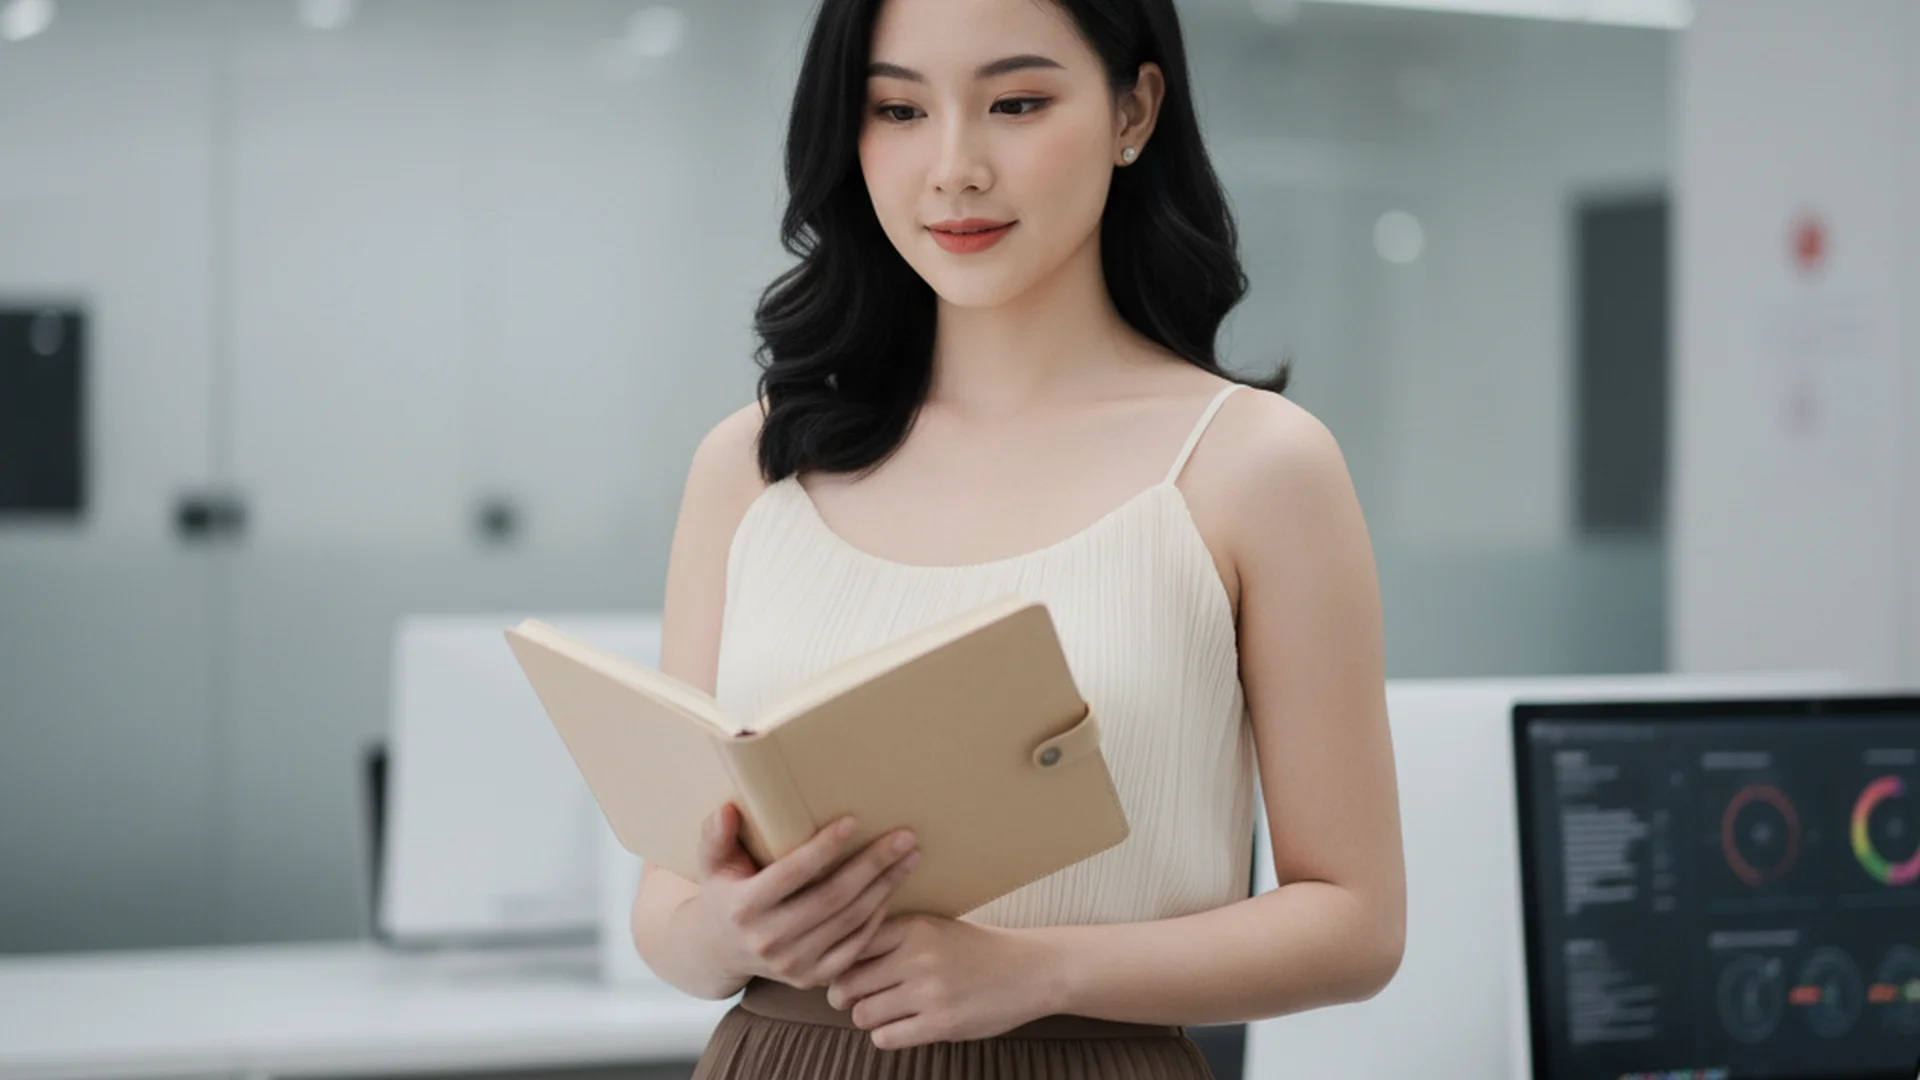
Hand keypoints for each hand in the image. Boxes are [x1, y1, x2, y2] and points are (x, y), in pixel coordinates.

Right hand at [690, 803, 919, 989]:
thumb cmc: (724, 893)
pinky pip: (855, 947)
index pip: (792, 873)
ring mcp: (792, 964)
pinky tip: (892, 890)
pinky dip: (878, 918)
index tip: (855, 821)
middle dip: (873, 865)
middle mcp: (768, 940)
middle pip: (832, 897)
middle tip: (905, 837)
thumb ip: (716, 836)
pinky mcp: (811, 978)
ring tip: (910, 857)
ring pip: (850, 921)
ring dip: (885, 887)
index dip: (824, 848)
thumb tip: (727, 810)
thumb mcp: (711, 864)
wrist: (721, 951)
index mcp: (744, 907)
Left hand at [825, 914, 1061, 1048]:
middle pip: (846, 983)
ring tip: (882, 1012)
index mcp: (913, 926)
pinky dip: (886, 1035)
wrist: (1030, 970)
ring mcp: (929, 992)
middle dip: (845, 995)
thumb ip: (893, 937)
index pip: (849, 944)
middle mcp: (917, 957)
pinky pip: (885, 1038)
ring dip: (867, 1017)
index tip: (844, 969)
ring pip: (862, 1014)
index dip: (839, 961)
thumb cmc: (977, 949)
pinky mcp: (940, 1024)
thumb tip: (839, 958)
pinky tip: (901, 1026)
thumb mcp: (935, 927)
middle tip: (853, 997)